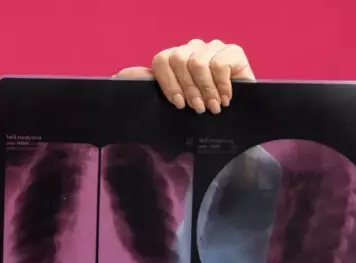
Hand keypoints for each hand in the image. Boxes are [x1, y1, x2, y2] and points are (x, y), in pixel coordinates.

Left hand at [117, 39, 254, 114]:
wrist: (236, 121)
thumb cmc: (198, 115)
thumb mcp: (168, 106)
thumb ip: (145, 89)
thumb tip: (119, 75)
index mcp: (174, 60)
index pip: (161, 60)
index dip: (167, 83)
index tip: (177, 104)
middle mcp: (192, 50)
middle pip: (179, 60)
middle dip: (187, 89)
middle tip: (197, 109)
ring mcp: (212, 48)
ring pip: (198, 62)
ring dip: (204, 90)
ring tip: (212, 107)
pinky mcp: (233, 52)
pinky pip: (219, 63)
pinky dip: (221, 85)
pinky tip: (225, 99)